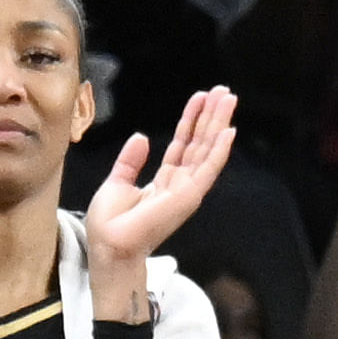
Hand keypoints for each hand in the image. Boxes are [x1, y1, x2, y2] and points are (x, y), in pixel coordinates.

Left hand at [80, 85, 241, 304]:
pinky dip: (219, 150)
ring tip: (229, 98)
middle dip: (212, 116)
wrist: (109, 247)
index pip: (183, 144)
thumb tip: (142, 137)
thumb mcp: (117, 182)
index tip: (201, 97)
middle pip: (200, 143)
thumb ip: (131, 161)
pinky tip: (229, 130)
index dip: (192, 120)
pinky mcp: (188, 197)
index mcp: (165, 181)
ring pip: (207, 150)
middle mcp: (180, 184)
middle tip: (224, 91)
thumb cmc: (110, 225)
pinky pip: (207, 169)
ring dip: (219, 124)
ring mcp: (187, 191)